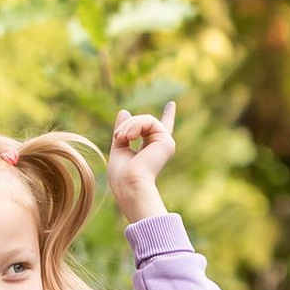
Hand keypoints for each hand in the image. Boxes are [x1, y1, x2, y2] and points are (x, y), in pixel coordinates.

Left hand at [107, 100, 176, 222]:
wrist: (129, 185)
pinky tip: (128, 137)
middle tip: (117, 136)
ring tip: (120, 137)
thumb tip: (124, 111)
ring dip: (129, 126)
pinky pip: (149, 121)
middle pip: (145, 122)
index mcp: (151, 149)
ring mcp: (166, 143)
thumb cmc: (122, 175)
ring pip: (146, 119)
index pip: (159, 130)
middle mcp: (161, 146)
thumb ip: (123, 131)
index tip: (171, 104)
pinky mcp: (167, 141)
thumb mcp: (118, 148)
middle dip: (127, 125)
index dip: (167, 116)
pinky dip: (135, 126)